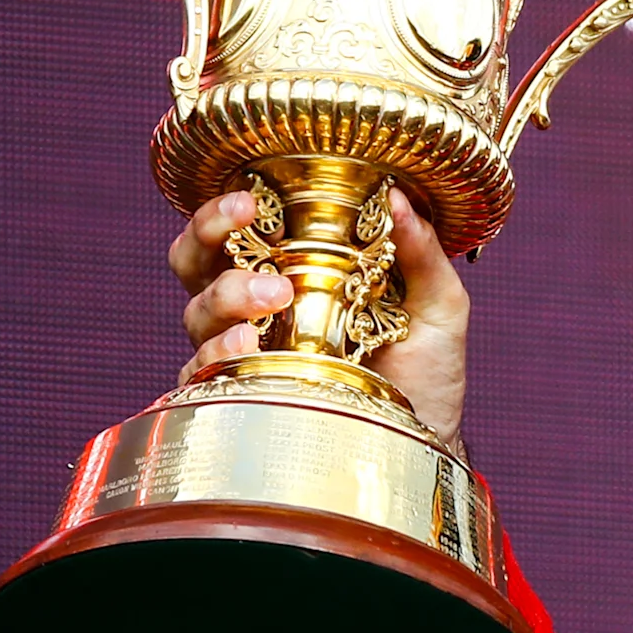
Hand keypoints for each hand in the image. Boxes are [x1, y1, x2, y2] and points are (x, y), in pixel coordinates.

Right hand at [167, 186, 472, 450]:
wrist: (426, 434)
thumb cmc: (428, 369)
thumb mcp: (438, 304)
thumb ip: (422, 251)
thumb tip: (399, 197)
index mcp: (292, 270)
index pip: (236, 229)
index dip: (225, 210)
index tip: (249, 201)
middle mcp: (257, 306)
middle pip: (195, 260)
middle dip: (208, 236)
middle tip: (248, 232)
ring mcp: (244, 351)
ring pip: (199, 311)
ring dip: (226, 295)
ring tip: (273, 297)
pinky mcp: (242, 395)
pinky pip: (203, 372)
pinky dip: (218, 354)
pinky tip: (247, 346)